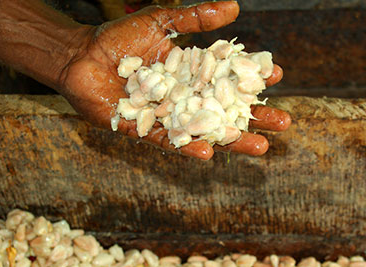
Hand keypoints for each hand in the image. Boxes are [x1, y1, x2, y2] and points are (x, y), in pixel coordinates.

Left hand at [58, 1, 290, 159]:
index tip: (276, 76)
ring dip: (233, 140)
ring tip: (262, 147)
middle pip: (225, 111)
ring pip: (205, 131)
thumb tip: (235, 6)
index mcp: (192, 74)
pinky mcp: (144, 130)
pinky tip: (209, 153)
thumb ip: (196, 17)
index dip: (252, 78)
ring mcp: (167, 116)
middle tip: (284, 124)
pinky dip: (187, 146)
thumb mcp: (163, 22)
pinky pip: (169, 141)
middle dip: (254, 117)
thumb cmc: (120, 38)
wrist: (81, 56)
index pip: (229, 78)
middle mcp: (184, 98)